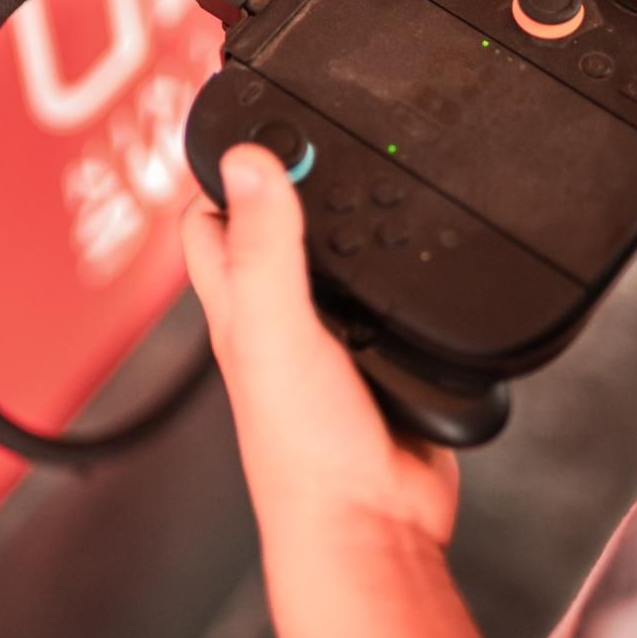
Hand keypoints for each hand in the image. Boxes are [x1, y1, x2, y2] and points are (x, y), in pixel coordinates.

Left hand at [180, 146, 458, 558]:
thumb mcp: (277, 331)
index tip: (251, 114)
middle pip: (276, 228)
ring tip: (378, 170)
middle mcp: (281, 319)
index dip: (221, 167)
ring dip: (357, 224)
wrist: (376, 523)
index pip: (210, 220)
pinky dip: (409, 271)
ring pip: (339, 261)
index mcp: (240, 306)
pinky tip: (426, 252)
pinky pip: (396, 297)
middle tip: (324, 127)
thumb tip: (248, 161)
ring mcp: (335, 339)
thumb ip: (265, 248)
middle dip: (294, 179)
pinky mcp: (388, 355)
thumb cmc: (304, 452)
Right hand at [541, 0, 636, 165]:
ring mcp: (615, 59)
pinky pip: (586, 114)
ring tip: (575, 69)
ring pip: (550, 70)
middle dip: (525, 27)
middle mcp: (608, 3)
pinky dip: (582, 113)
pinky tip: (591, 110)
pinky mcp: (628, 109)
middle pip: (531, 16)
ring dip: (550, 74)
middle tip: (559, 30)